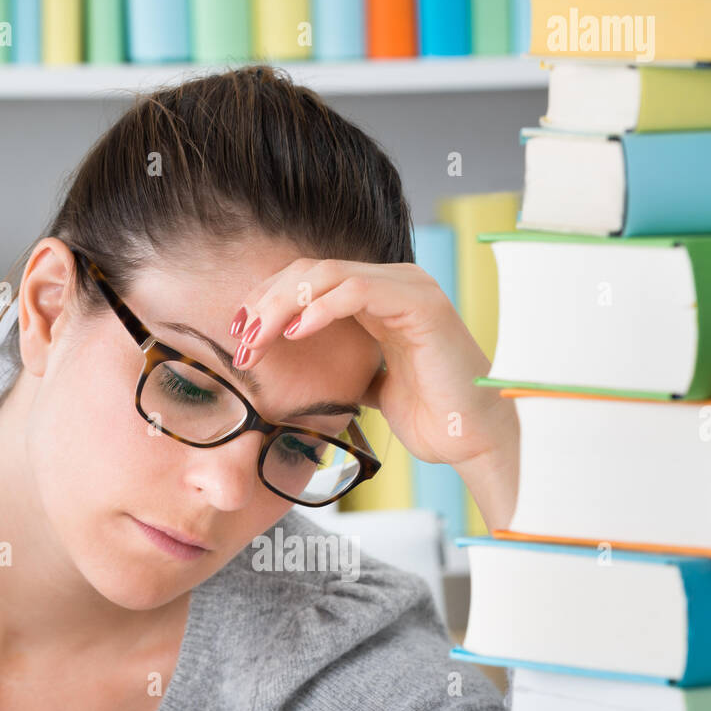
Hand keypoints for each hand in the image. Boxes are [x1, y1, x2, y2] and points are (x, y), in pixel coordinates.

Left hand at [228, 256, 517, 466]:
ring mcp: (408, 287)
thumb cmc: (430, 418)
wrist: (471, 440)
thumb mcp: (371, 386)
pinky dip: (319, 309)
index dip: (268, 302)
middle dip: (266, 302)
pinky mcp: (420, 303)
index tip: (239, 336)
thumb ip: (345, 365)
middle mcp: (394, 282)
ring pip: (327, 275)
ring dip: (282, 306)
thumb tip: (303, 373)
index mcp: (380, 297)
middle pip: (311, 271)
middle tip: (240, 340)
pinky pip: (356, 291)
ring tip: (256, 340)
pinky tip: (295, 333)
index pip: (310, 280)